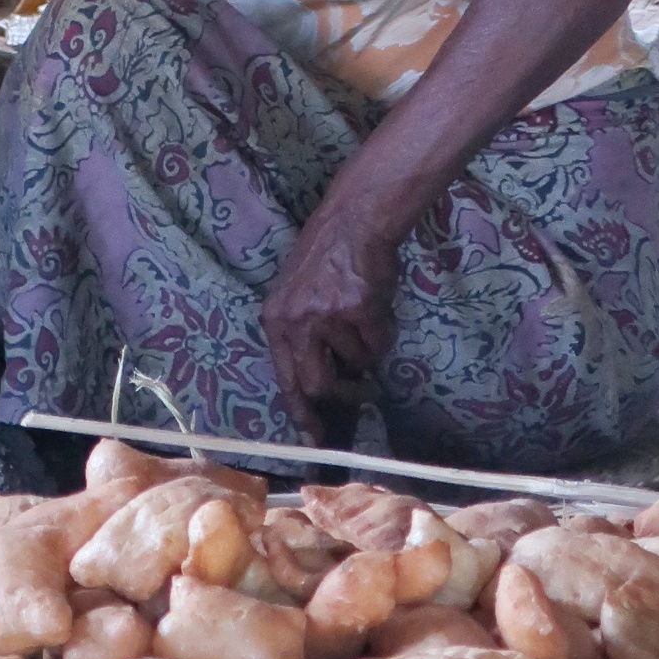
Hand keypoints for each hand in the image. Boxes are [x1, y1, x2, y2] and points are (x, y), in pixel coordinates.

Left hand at [262, 204, 399, 440]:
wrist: (354, 220)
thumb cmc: (328, 259)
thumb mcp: (297, 297)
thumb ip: (302, 337)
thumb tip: (321, 388)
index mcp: (275, 320)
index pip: (285, 380)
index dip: (301, 414)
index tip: (314, 438)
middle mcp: (295, 322)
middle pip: (318, 386)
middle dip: (343, 395)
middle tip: (361, 392)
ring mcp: (326, 317)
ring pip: (356, 364)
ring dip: (366, 351)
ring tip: (364, 318)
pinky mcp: (358, 311)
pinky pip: (378, 345)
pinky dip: (383, 332)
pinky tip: (376, 305)